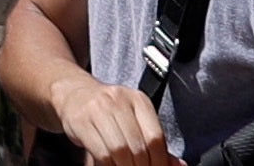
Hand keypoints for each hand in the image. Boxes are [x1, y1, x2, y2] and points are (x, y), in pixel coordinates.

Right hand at [45, 86, 170, 165]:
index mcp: (139, 100)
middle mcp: (119, 100)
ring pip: (120, 150)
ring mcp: (98, 108)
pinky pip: (101, 152)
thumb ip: (155, 143)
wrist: (74, 95)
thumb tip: (180, 165)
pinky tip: (111, 165)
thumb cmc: (109, 112)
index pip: (156, 137)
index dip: (159, 162)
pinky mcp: (81, 120)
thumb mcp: (134, 120)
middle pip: (138, 147)